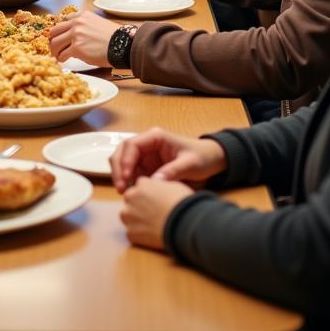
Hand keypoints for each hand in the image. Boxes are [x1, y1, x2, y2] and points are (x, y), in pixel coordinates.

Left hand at [48, 10, 113, 66]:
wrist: (122, 44)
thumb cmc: (114, 37)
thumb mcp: (97, 23)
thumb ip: (84, 26)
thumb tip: (75, 36)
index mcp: (82, 15)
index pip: (63, 21)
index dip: (60, 31)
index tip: (60, 37)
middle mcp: (77, 23)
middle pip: (55, 31)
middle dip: (53, 40)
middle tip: (54, 48)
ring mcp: (76, 35)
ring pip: (55, 43)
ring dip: (55, 51)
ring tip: (57, 56)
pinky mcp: (77, 48)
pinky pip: (62, 54)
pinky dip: (61, 58)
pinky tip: (64, 61)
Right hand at [109, 127, 226, 192]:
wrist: (211, 161)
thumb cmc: (201, 157)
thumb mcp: (190, 163)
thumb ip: (173, 171)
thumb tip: (154, 182)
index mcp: (155, 137)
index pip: (132, 145)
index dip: (126, 160)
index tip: (126, 177)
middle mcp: (147, 145)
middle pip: (123, 152)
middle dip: (118, 168)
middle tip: (121, 188)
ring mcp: (145, 156)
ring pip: (123, 162)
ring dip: (120, 175)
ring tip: (123, 192)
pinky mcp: (147, 168)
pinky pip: (132, 173)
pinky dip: (127, 182)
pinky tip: (131, 193)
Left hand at [119, 178, 194, 250]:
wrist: (184, 225)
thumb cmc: (182, 204)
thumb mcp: (174, 185)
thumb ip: (160, 184)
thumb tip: (158, 184)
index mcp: (142, 184)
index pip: (140, 185)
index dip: (148, 193)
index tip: (155, 200)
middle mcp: (132, 197)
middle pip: (130, 199)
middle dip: (138, 204)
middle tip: (152, 213)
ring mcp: (129, 216)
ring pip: (126, 216)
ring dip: (135, 219)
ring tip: (150, 225)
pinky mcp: (131, 233)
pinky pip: (131, 233)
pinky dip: (139, 235)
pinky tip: (151, 236)